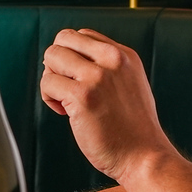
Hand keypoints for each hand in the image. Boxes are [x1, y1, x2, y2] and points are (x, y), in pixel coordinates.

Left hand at [40, 29, 174, 181]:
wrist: (144, 157)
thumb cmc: (132, 128)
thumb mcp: (128, 83)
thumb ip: (106, 66)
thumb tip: (66, 57)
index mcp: (123, 55)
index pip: (82, 35)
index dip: (73, 57)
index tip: (79, 80)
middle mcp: (112, 59)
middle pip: (63, 39)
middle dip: (57, 63)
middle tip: (67, 88)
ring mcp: (97, 76)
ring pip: (51, 56)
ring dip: (52, 80)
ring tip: (67, 101)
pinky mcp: (82, 96)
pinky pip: (47, 83)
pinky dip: (49, 98)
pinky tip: (66, 113)